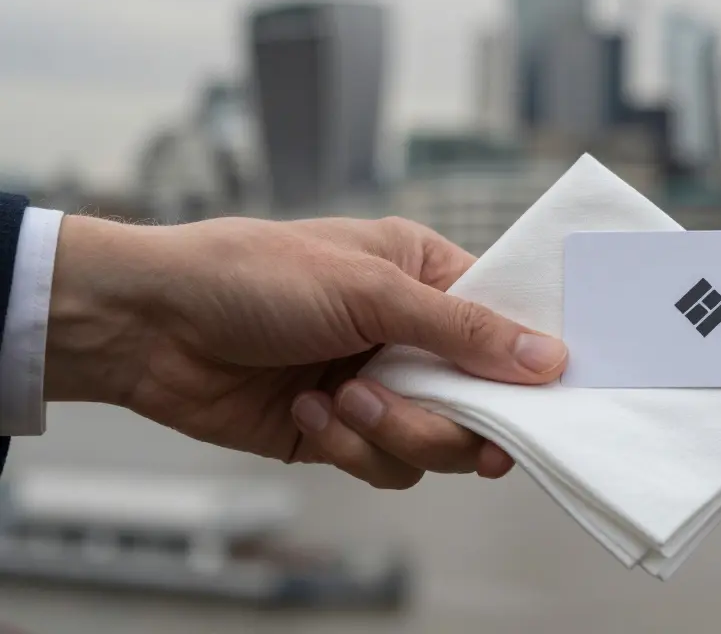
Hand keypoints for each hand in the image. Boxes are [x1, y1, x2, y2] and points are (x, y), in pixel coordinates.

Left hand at [45, 215, 567, 487]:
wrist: (150, 327)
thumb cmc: (253, 276)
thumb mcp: (370, 290)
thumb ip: (464, 330)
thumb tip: (547, 358)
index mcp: (427, 277)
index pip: (508, 324)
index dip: (529, 363)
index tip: (548, 395)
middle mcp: (410, 334)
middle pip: (482, 400)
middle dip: (449, 414)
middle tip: (425, 409)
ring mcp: (380, 386)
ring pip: (438, 443)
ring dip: (391, 430)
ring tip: (340, 399)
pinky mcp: (343, 433)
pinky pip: (386, 467)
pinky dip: (349, 446)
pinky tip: (307, 410)